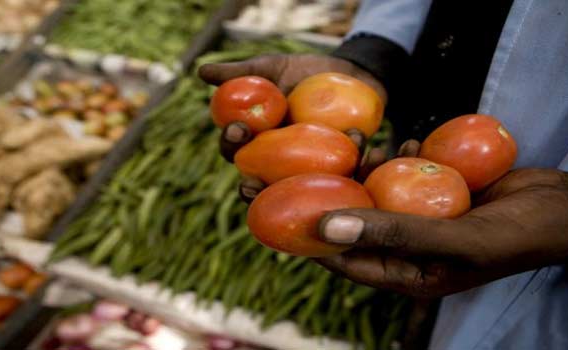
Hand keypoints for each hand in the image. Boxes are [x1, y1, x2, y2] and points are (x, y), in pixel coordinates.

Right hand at [199, 54, 388, 201]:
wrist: (352, 73)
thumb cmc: (304, 72)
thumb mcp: (273, 68)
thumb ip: (240, 72)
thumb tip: (201, 71)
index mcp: (258, 143)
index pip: (235, 150)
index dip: (231, 144)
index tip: (237, 128)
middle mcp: (279, 165)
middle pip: (258, 184)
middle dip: (250, 188)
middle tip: (252, 183)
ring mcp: (310, 174)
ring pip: (299, 194)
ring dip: (299, 191)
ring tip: (303, 183)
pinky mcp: (343, 174)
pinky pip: (347, 179)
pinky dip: (357, 167)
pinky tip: (367, 152)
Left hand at [315, 168, 567, 297]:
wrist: (563, 210)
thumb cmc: (515, 236)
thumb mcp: (453, 239)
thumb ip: (392, 233)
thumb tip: (325, 226)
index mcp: (404, 275)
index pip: (341, 258)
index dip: (306, 234)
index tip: (271, 206)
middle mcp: (405, 248)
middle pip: (351, 221)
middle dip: (327, 191)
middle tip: (298, 162)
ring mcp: (418, 218)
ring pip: (374, 194)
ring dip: (365, 169)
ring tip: (361, 143)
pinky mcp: (432, 193)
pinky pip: (402, 176)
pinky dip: (399, 159)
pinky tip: (405, 144)